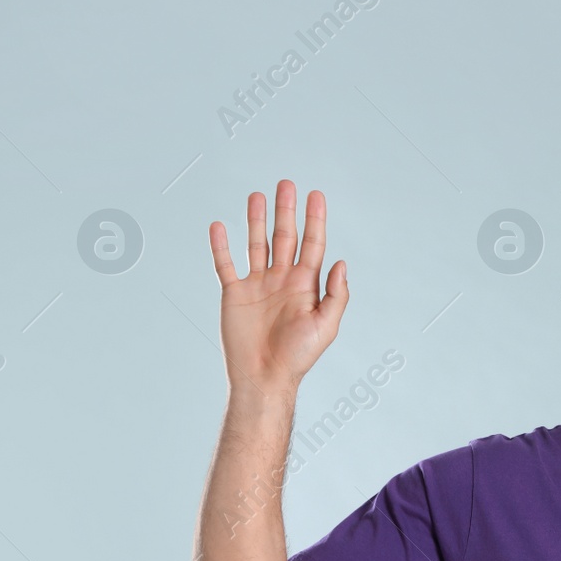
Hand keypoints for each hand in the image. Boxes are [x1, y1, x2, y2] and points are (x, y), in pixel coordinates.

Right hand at [209, 180, 347, 395]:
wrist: (264, 377)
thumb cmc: (298, 356)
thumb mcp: (326, 326)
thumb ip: (335, 294)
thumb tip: (341, 263)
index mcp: (306, 285)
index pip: (312, 244)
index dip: (315, 220)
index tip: (316, 196)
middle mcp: (282, 280)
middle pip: (284, 237)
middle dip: (286, 211)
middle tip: (286, 184)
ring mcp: (257, 285)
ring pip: (256, 244)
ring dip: (256, 220)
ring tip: (257, 195)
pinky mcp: (234, 293)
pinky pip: (225, 264)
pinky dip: (221, 245)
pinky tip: (219, 225)